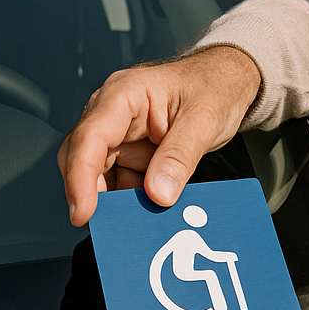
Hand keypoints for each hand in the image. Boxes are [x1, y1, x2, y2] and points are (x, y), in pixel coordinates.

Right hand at [57, 46, 260, 225]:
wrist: (228, 83)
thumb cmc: (214, 87)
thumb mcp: (204, 120)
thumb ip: (180, 156)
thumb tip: (157, 194)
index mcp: (124, 94)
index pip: (90, 136)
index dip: (80, 177)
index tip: (84, 212)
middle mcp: (113, 113)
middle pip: (83, 158)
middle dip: (91, 195)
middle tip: (112, 227)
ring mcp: (120, 134)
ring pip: (98, 175)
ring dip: (114, 202)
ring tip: (138, 224)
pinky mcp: (130, 152)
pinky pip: (120, 182)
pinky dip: (130, 201)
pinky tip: (146, 215)